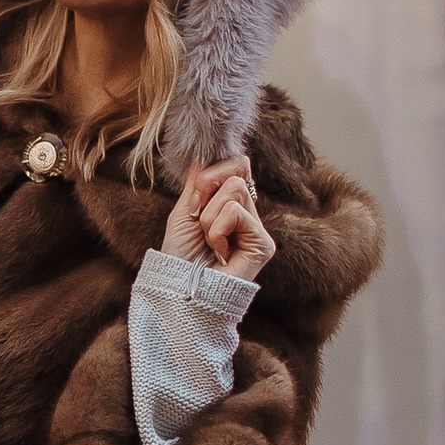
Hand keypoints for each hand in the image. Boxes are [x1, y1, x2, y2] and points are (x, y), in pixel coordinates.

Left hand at [161, 155, 274, 281]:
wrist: (181, 289)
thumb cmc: (180, 256)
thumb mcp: (184, 211)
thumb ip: (198, 183)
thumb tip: (204, 154)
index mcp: (231, 204)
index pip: (237, 164)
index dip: (212, 174)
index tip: (194, 202)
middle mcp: (248, 214)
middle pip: (236, 172)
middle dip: (207, 195)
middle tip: (199, 223)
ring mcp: (257, 229)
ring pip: (235, 189)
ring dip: (209, 217)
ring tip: (210, 242)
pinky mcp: (263, 244)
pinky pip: (236, 212)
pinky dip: (217, 231)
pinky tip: (220, 253)